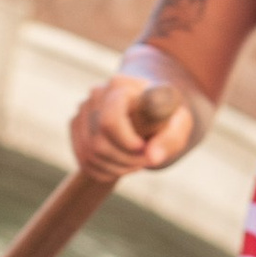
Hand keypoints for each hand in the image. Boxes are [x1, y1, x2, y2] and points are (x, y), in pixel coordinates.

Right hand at [70, 71, 198, 182]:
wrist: (149, 110)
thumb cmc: (166, 117)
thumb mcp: (179, 125)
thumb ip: (169, 140)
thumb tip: (153, 157)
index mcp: (121, 86)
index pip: (110, 120)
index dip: (126, 142)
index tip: (144, 149)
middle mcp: (97, 94)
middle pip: (100, 143)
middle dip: (126, 160)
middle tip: (147, 160)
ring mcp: (83, 110)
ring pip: (91, 154)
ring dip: (118, 167)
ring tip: (137, 161)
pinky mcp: (76, 126)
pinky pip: (85, 160)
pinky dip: (105, 170)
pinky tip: (122, 162)